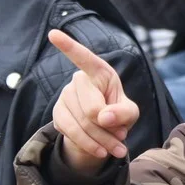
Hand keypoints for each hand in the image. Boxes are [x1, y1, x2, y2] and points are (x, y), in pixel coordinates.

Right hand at [49, 29, 138, 173]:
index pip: (84, 58)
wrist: (103, 133)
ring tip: (117, 149)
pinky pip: (71, 133)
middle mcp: (78, 80)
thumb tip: (103, 117)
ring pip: (82, 124)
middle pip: (92, 109)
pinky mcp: (57, 114)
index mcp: (99, 73)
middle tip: (122, 138)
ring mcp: (65, 97)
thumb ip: (124, 113)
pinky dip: (89, 146)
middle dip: (108, 128)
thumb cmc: (119, 114)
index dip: (69, 46)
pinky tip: (100, 150)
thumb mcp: (131, 113)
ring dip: (101, 141)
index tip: (53, 33)